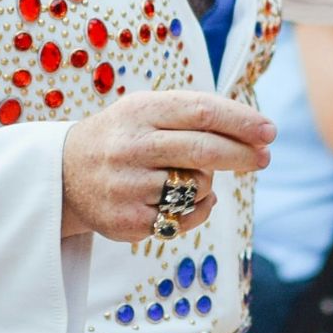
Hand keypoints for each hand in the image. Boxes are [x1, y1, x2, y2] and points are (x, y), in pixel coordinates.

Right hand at [60, 90, 274, 242]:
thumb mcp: (146, 110)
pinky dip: (194, 209)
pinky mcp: (128, 221)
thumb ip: (193, 113)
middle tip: (264, 157)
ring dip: (205, 182)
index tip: (268, 131)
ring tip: (181, 176)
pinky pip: (184, 218)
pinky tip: (174, 200)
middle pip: (203, 150)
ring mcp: (128, 186)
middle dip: (242, 154)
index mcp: (139, 111)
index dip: (240, 121)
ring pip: (196, 186)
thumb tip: (252, 134)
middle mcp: (131, 147)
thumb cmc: (123, 137)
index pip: (200, 111)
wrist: (64, 174)